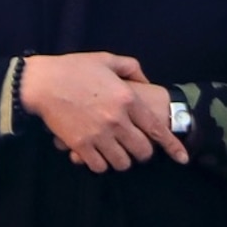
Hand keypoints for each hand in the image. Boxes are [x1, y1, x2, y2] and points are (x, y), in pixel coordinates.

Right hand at [19, 53, 189, 171]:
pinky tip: (99, 155)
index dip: (173, 146)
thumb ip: (131, 68)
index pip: (157, 128)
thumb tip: (146, 82)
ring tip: (117, 152)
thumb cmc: (75, 68)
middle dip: (143, 152)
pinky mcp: (81, 145)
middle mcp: (117, 119)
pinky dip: (102, 164)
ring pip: (123, 163)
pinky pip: (100, 166)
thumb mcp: (107, 59)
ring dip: (123, 160)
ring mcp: (99, 135)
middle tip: (135, 147)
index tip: (183, 158)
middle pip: (142, 151)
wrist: (43, 83)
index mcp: (127, 98)